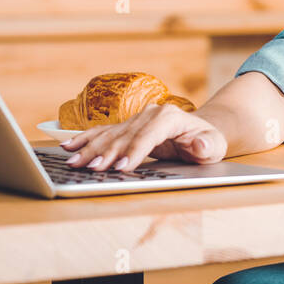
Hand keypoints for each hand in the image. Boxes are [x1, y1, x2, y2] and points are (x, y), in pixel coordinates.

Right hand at [57, 104, 226, 171]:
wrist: (201, 131)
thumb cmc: (208, 141)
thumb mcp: (214, 146)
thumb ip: (207, 146)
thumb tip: (200, 144)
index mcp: (170, 117)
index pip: (148, 135)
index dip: (134, 151)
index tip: (121, 166)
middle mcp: (150, 114)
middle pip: (124, 136)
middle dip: (106, 153)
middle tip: (90, 169)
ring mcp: (138, 118)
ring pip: (110, 134)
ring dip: (90, 149)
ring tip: (73, 162)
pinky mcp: (128, 126)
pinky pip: (104, 132)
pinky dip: (86, 139)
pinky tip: (69, 146)